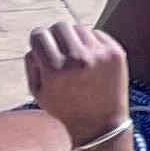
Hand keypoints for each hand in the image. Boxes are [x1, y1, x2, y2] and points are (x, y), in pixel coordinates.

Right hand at [23, 20, 130, 150]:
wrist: (101, 124)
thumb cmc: (65, 108)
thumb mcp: (37, 91)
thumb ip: (33, 61)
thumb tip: (40, 36)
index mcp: (55, 70)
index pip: (39, 34)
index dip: (38, 41)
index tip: (43, 50)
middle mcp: (78, 59)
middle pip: (60, 26)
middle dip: (56, 37)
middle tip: (59, 51)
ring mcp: (99, 54)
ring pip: (79, 28)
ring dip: (75, 40)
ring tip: (77, 59)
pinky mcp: (116, 53)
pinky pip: (97, 34)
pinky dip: (92, 44)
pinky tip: (92, 62)